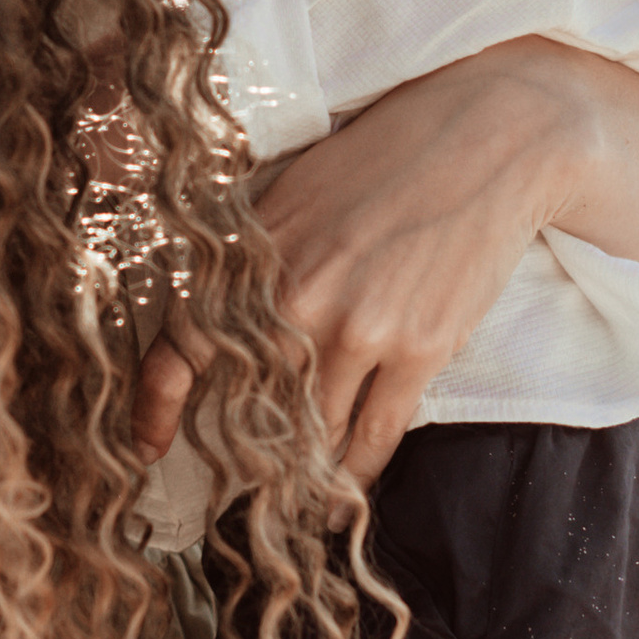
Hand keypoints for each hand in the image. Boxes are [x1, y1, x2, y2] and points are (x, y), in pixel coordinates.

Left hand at [136, 41, 638, 481]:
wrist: (491, 138)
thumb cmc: (388, 156)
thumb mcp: (297, 191)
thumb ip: (254, 257)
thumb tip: (220, 324)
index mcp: (256, 253)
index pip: (184, 343)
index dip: (158, 404)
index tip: (147, 444)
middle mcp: (295, 297)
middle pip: (250, 406)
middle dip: (245, 453)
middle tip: (240, 486)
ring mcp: (358, 326)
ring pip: (313, 433)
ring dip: (303, 474)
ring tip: (295, 501)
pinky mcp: (419, 347)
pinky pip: (374, 437)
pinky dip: (356, 475)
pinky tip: (345, 494)